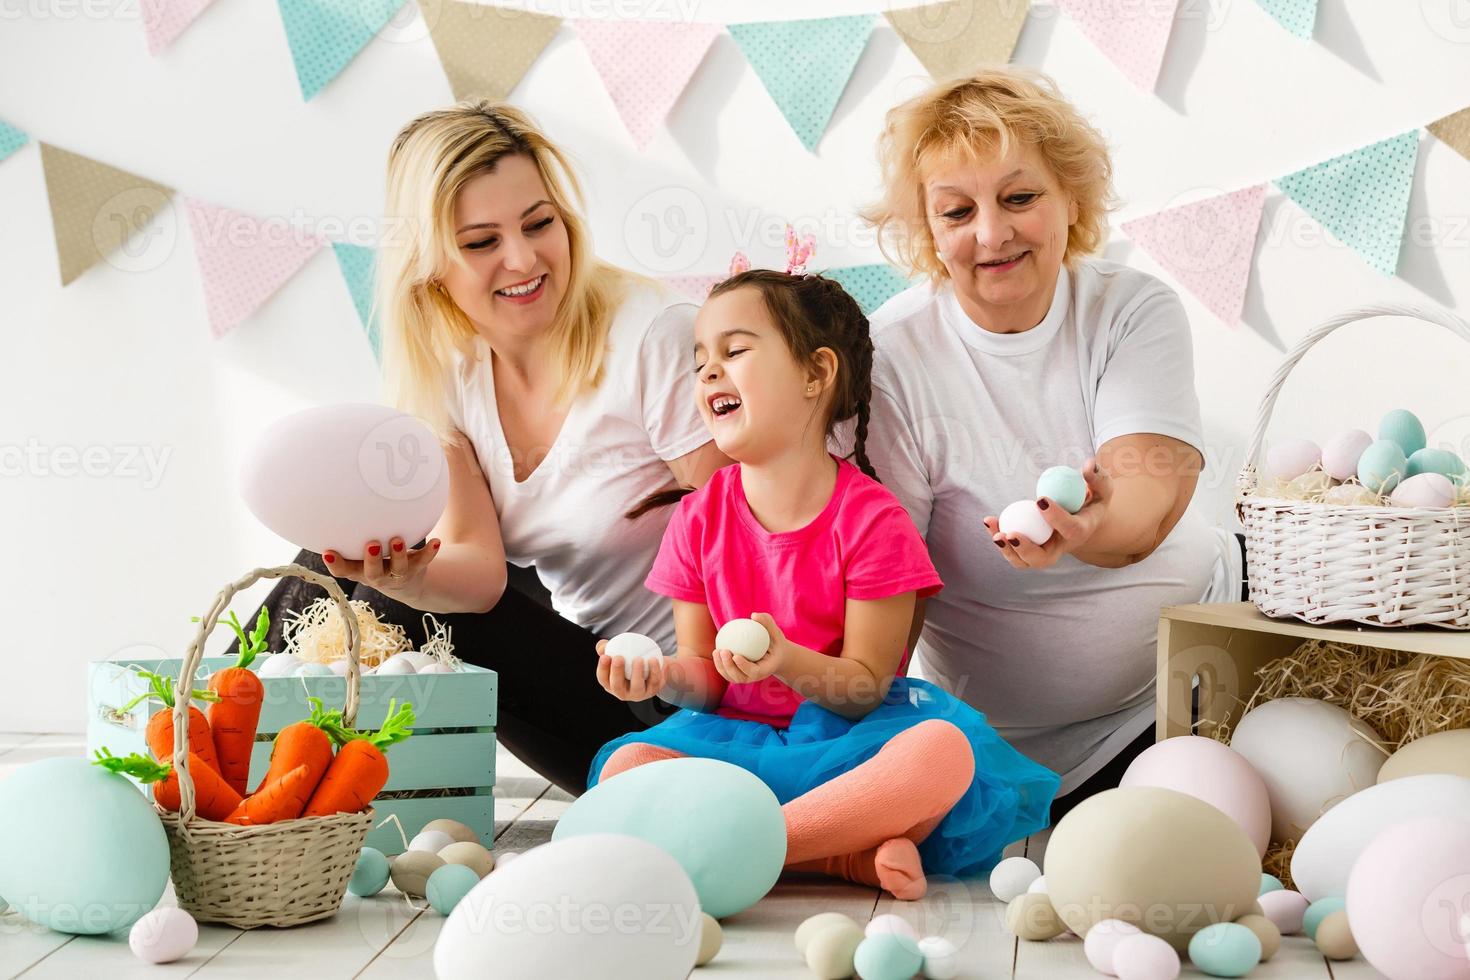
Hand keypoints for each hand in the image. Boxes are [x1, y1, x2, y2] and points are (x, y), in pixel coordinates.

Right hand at [322, 537, 439, 600]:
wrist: (406, 583)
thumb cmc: (375, 560)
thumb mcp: (359, 553)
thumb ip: (351, 536)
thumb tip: (339, 498)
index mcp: (359, 571)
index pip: (344, 570)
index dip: (336, 564)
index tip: (328, 552)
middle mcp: (377, 576)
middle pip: (373, 573)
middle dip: (372, 561)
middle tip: (371, 544)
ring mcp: (398, 575)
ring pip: (399, 569)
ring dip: (399, 555)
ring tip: (398, 540)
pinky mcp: (416, 569)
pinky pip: (423, 561)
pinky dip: (429, 552)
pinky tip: (435, 541)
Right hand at [595, 638, 667, 701]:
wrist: (650, 668)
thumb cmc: (627, 659)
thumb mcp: (616, 652)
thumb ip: (607, 647)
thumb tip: (602, 647)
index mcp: (611, 684)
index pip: (603, 679)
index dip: (603, 669)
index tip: (605, 656)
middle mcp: (623, 692)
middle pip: (617, 686)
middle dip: (616, 672)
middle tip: (618, 657)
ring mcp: (638, 694)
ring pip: (637, 687)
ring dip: (637, 673)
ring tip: (638, 659)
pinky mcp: (653, 691)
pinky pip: (655, 681)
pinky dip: (656, 670)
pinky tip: (656, 659)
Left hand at [713, 612, 786, 683]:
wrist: (775, 656)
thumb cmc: (775, 641)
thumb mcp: (775, 632)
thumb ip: (767, 622)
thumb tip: (753, 615)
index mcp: (766, 670)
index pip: (754, 672)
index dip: (744, 666)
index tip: (736, 656)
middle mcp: (755, 678)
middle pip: (740, 677)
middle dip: (729, 666)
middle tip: (724, 651)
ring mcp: (746, 678)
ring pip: (731, 677)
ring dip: (721, 666)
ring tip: (716, 651)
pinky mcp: (738, 676)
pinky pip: (727, 672)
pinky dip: (720, 664)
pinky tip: (716, 651)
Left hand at [984, 459, 1112, 569]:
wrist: (1084, 522)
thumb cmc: (1092, 502)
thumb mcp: (1102, 489)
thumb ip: (1097, 477)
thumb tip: (1088, 464)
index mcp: (1080, 531)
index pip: (1069, 529)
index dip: (1055, 517)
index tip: (1040, 499)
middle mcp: (1062, 548)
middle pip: (1043, 559)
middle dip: (1025, 549)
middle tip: (1010, 534)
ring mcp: (1045, 552)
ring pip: (1024, 561)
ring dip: (1006, 549)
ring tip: (994, 531)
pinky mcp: (1031, 550)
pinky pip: (1013, 551)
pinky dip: (999, 538)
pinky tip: (988, 521)